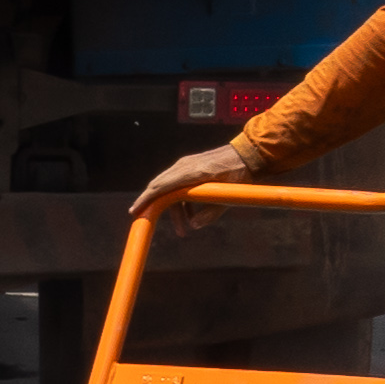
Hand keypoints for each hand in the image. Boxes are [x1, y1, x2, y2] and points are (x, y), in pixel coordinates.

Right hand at [129, 141, 270, 230]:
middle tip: (145, 220)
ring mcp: (186, 165)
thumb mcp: (228, 195)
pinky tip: (190, 216)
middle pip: (158, 186)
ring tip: (183, 229)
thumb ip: (211, 212)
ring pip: (168, 188)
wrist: (248, 154)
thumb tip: (194, 225)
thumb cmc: (239, 172)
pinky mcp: (190, 167)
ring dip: (173, 210)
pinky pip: (177, 185)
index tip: (136, 211)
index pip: (161, 186)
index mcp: (191, 172)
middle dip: (152, 205)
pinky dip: (180, 202)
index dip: (146, 199)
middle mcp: (184, 166)